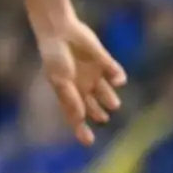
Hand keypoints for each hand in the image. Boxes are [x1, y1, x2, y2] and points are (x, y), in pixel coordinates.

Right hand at [36, 18, 125, 145]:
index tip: (88, 142)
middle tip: (103, 118)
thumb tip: (81, 117)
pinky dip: (118, 78)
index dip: (80, 129)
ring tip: (113, 104)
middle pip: (92, 105)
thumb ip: (70, 98)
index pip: (75, 115)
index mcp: (67, 92)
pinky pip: (115, 72)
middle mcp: (81, 85)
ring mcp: (93, 73)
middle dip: (98, 113)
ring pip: (105, 92)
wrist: (60, 31)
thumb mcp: (59, 80)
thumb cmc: (55, 56)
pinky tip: (117, 80)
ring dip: (110, 99)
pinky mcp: (104, 61)